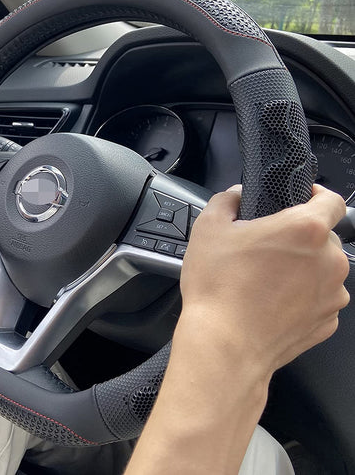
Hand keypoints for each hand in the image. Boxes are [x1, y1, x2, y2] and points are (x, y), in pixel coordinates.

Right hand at [126, 184, 349, 474]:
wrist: (224, 346)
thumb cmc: (218, 288)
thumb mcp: (208, 229)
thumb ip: (226, 200)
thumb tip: (237, 196)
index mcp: (305, 229)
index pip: (332, 200)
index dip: (316, 195)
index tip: (301, 200)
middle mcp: (329, 260)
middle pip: (325, 237)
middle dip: (300, 237)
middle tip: (266, 247)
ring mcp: (332, 295)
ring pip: (323, 269)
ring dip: (302, 268)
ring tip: (265, 280)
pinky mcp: (326, 322)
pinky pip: (319, 299)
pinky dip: (301, 297)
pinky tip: (271, 302)